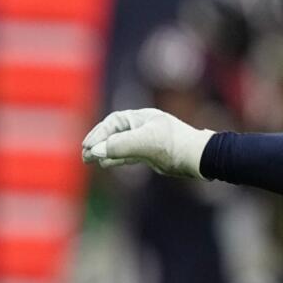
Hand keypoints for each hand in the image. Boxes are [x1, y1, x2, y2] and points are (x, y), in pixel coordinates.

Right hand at [80, 108, 213, 177]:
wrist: (198, 158)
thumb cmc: (174, 145)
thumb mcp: (146, 143)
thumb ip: (120, 146)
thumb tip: (96, 151)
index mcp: (140, 118)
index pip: (113, 123)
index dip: (99, 134)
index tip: (88, 147)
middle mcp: (142, 126)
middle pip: (113, 133)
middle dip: (98, 143)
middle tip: (84, 155)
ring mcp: (146, 140)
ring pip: (119, 145)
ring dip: (105, 152)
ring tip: (89, 160)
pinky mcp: (150, 153)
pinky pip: (127, 154)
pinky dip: (115, 159)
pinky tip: (106, 164)